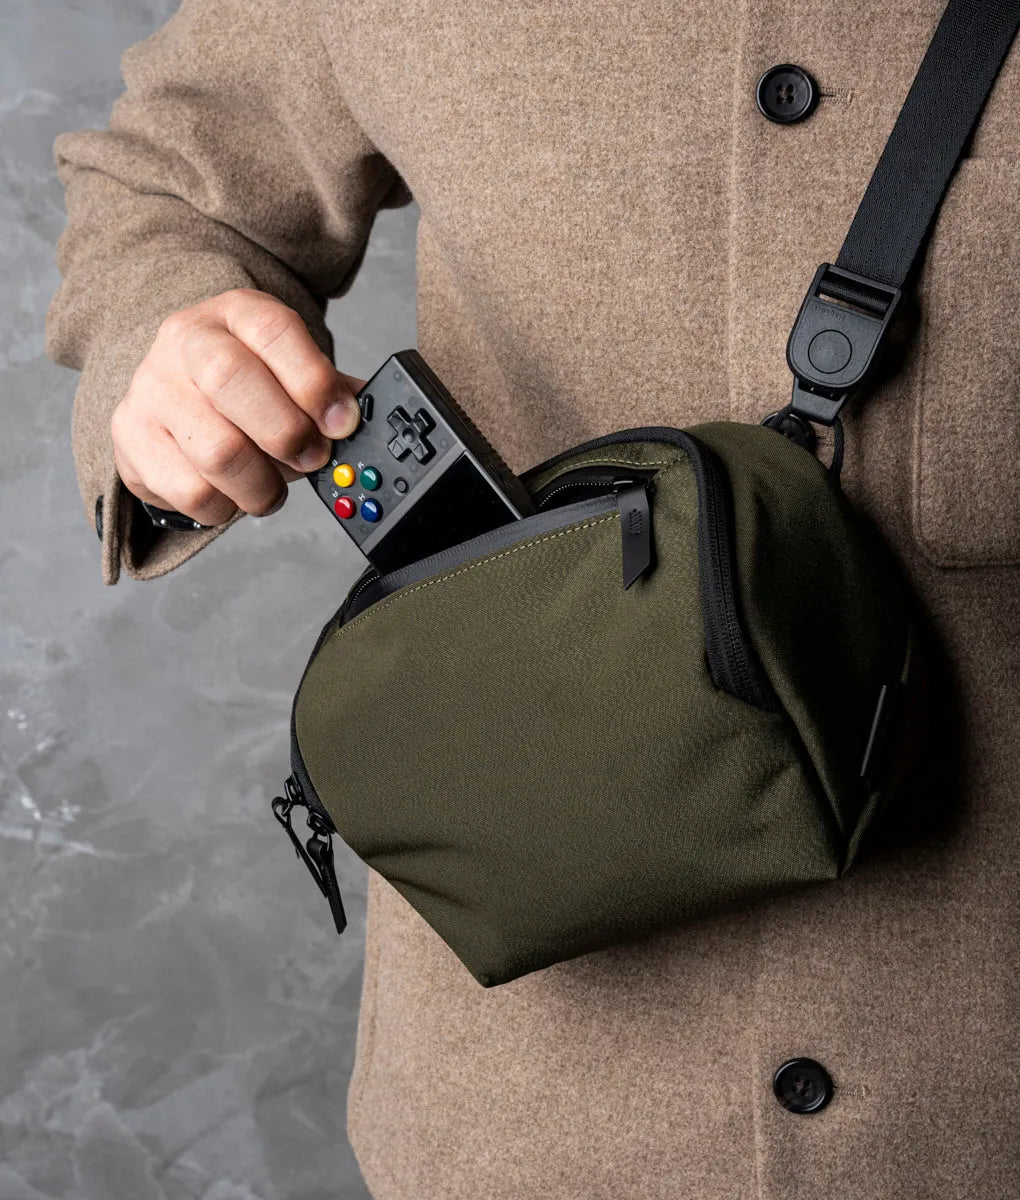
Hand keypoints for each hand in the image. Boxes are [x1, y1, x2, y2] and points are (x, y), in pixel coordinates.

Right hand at [111, 287, 366, 523]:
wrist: (176, 389)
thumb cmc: (248, 385)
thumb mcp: (289, 369)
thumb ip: (328, 392)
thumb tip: (361, 421)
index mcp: (236, 313)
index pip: (273, 331)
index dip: (314, 382)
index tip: (342, 423)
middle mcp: (185, 341)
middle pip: (231, 382)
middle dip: (287, 434)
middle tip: (313, 459)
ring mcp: (151, 389)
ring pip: (216, 451)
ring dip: (263, 485)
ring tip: (273, 486)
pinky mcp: (130, 438)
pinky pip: (191, 492)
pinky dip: (227, 507)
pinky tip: (234, 493)